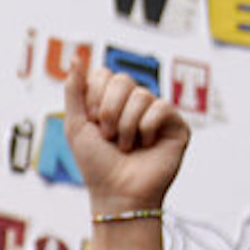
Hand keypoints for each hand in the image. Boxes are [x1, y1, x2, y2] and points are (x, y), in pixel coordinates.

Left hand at [64, 66, 188, 215]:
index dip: (94, 98)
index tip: (92, 123)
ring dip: (125, 126)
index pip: (103, 75)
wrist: (117, 192)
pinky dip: (146, 128)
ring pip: (141, 95)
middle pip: (122, 80)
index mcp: (110, 100)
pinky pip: (161, 108)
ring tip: (125, 146)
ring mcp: (156, 112)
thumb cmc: (95, 163)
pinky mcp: (175, 124)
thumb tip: (76, 57)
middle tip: (107, 136)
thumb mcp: (76, 124)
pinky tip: (145, 145)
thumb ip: (74, 90)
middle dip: (108, 111)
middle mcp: (134, 103)